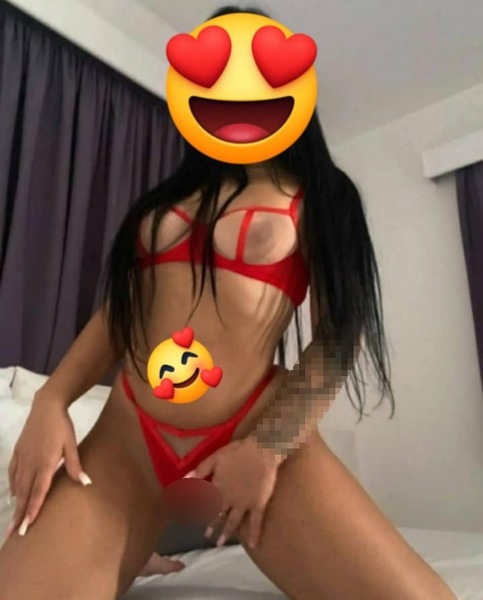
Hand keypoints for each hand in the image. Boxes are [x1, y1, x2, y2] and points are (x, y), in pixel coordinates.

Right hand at [7, 394, 91, 536]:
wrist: (46, 406)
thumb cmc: (62, 426)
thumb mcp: (72, 444)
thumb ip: (75, 465)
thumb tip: (86, 483)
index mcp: (45, 463)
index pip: (38, 492)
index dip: (32, 510)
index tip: (26, 527)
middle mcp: (30, 464)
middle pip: (24, 494)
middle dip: (19, 515)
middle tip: (13, 535)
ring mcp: (22, 458)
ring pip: (17, 486)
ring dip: (15, 505)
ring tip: (12, 522)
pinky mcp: (17, 452)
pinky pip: (12, 474)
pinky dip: (12, 487)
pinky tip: (12, 496)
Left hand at [190, 436, 282, 548]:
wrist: (261, 451)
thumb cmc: (237, 452)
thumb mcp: (214, 458)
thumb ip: (200, 471)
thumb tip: (183, 480)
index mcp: (218, 488)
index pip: (205, 503)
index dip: (200, 511)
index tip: (194, 517)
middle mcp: (229, 500)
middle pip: (218, 515)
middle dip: (212, 526)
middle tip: (207, 536)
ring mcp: (244, 504)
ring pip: (233, 522)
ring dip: (226, 533)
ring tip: (220, 543)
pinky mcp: (258, 505)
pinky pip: (256, 523)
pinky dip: (254, 535)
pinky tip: (254, 545)